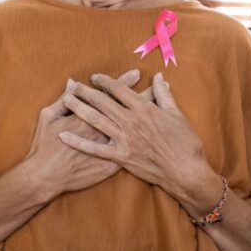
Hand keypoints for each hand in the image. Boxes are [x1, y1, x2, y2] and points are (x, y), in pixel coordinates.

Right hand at [21, 69, 143, 199]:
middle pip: (126, 108)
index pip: (110, 95)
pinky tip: (151, 134)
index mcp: (88, 116)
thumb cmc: (44, 146)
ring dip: (144, 114)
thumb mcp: (47, 117)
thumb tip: (71, 83)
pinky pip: (132, 150)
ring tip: (155, 103)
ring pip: (133, 127)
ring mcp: (109, 147)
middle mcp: (102, 130)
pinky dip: (142, 142)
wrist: (47, 177)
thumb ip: (62, 100)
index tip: (136, 74)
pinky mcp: (112, 163)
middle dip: (140, 94)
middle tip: (153, 83)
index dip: (123, 83)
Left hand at [59, 72, 214, 201]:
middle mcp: (131, 121)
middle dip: (85, 91)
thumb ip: (164, 95)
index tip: (95, 77)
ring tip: (65, 99)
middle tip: (72, 84)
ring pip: (95, 120)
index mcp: (144, 109)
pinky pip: (95, 149)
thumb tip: (158, 77)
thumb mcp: (177, 115)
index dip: (105, 81)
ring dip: (78, 108)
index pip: (119, 89)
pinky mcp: (120, 157)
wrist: (186, 173)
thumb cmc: (185, 143)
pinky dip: (78, 142)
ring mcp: (124, 139)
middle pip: (103, 101)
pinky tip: (64, 135)